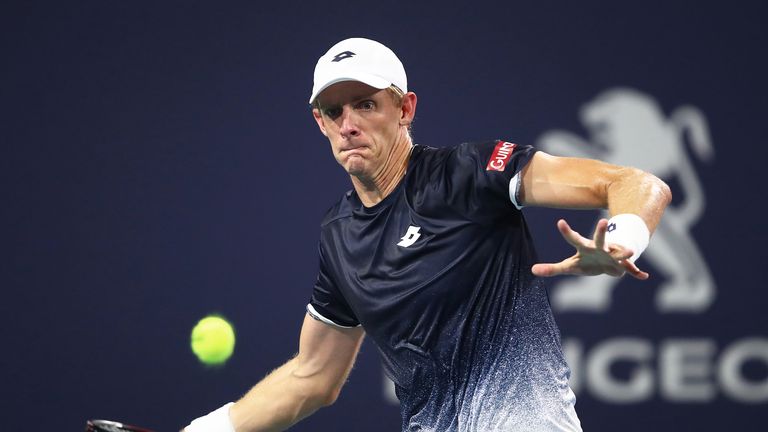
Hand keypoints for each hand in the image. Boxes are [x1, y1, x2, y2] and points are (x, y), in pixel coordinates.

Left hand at [532, 218, 648, 279]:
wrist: (609, 262)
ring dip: (624, 252)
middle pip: (600, 238)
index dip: (566, 231)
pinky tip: (643, 277)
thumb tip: (533, 270)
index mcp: (585, 247)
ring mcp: (613, 255)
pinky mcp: (623, 265)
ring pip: (619, 252)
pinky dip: (636, 272)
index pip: (574, 239)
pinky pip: (631, 269)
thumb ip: (552, 268)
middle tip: (603, 221)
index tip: (559, 222)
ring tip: (631, 252)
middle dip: (602, 231)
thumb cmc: (588, 262)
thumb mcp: (570, 266)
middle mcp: (600, 248)